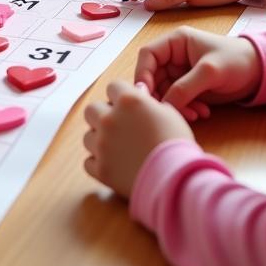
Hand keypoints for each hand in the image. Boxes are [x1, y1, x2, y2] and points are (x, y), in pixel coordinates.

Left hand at [83, 80, 193, 197]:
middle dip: (102, 115)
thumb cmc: (177, 143)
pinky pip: (88, 162)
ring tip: (117, 149)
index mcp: (128, 101)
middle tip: (118, 126)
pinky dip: (98, 163)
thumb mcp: (169, 114)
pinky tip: (113, 165)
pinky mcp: (101, 169)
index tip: (128, 106)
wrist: (177, 178)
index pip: (113, 87)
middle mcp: (110, 119)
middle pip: (92, 109)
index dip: (121, 96)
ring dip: (99, 140)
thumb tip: (140, 96)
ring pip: (88, 136)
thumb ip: (149, 103)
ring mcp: (102, 145)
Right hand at [135, 26, 260, 121]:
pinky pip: (177, 100)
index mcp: (176, 41)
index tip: (145, 94)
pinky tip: (201, 113)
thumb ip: (185, 87)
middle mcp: (174, 56)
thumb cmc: (236, 60)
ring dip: (176, 106)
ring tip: (195, 114)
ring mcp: (180, 72)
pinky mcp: (189, 86)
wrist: (260, 73)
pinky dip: (185, 108)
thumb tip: (164, 105)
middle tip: (170, 112)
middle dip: (161, 95)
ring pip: (165, 92)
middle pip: (153, 77)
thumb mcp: (209, 72)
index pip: (148, 55)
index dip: (143, 74)